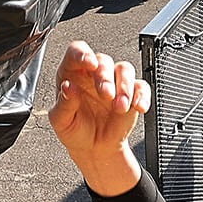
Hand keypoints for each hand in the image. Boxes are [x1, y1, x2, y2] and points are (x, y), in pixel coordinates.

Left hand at [47, 41, 146, 195]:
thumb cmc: (75, 131)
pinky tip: (138, 107)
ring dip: (124, 86)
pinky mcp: (132, 94)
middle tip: (106, 94)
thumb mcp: (61, 121)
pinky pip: (141, 87)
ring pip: (124, 69)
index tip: (88, 62)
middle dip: (105, 76)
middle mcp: (94, 75)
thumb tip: (67, 87)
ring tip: (120, 107)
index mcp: (73, 74)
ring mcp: (115, 83)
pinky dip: (142, 96)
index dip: (82, 53)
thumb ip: (63, 103)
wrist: (94, 149)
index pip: (76, 52)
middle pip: (103, 61)